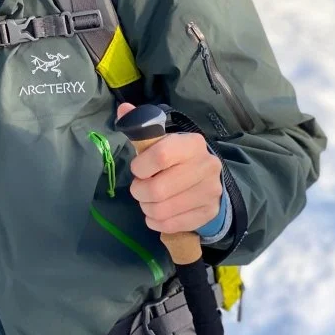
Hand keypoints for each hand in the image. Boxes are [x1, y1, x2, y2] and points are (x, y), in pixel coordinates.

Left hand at [117, 102, 222, 234]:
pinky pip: (171, 225)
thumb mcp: (158, 141)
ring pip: (162, 210)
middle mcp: (206, 166)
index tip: (137, 169)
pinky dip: (156, 222)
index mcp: (192, 144)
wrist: (205, 178)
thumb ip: (139, 127)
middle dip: (139, 191)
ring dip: (146, 207)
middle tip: (139, 188)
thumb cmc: (175, 157)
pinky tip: (155, 213)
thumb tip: (123, 109)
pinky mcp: (208, 213)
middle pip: (158, 189)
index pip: (160, 156)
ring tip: (148, 200)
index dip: (141, 166)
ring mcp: (210, 192)